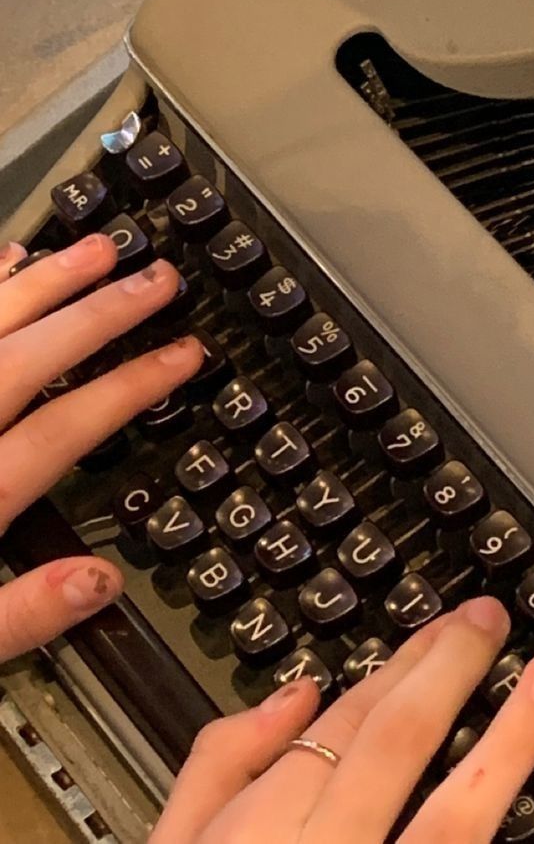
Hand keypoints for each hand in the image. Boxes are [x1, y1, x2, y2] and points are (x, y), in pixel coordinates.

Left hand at [0, 235, 201, 659]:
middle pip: (30, 359)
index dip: (133, 385)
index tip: (183, 355)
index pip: (67, 427)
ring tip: (94, 249)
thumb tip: (102, 582)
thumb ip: (17, 617)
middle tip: (157, 277)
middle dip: (101, 314)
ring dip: (41, 283)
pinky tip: (3, 260)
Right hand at [153, 597, 533, 843]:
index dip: (400, 666)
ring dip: (509, 740)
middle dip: (448, 671)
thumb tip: (296, 693)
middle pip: (394, 746)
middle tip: (490, 623)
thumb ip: (219, 761)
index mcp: (256, 832)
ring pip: (454, 816)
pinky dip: (494, 829)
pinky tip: (530, 797)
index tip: (442, 629)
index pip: (341, 722)